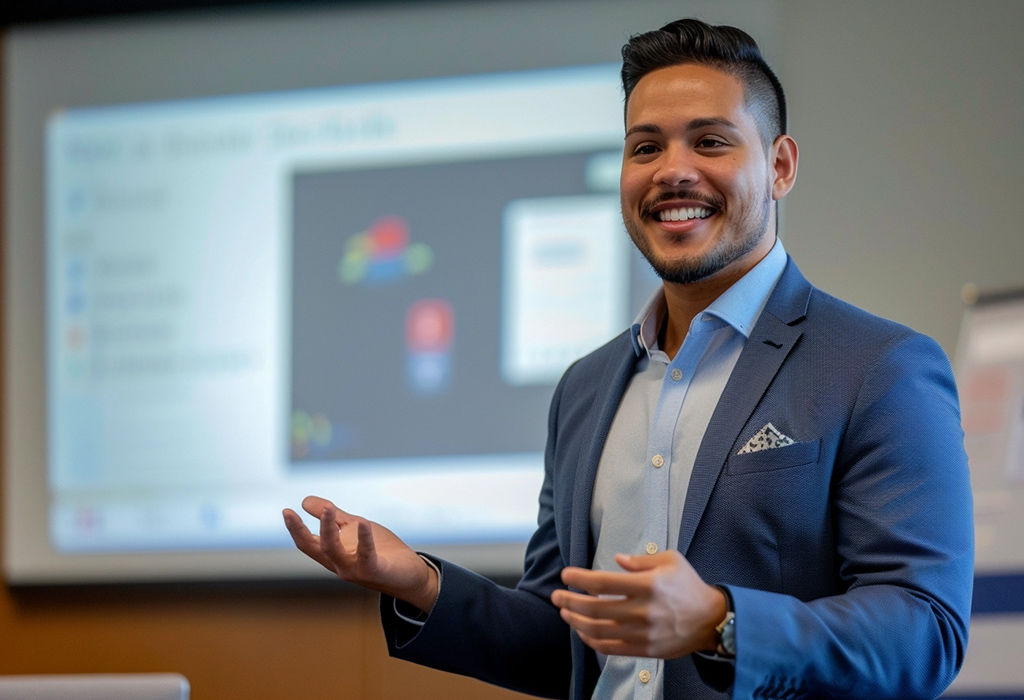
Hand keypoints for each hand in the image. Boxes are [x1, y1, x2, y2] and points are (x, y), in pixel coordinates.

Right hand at [282, 495, 438, 611]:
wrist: (409, 574)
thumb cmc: (381, 551)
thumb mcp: (353, 529)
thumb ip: (333, 516)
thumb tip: (304, 501)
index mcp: (334, 554)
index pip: (308, 542)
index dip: (294, 528)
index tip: (285, 510)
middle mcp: (340, 564)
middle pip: (314, 548)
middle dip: (300, 531)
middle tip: (289, 512)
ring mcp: (355, 570)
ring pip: (334, 551)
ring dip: (328, 529)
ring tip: (328, 508)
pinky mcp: (374, 571)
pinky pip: (366, 555)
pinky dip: (363, 539)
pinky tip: (362, 523)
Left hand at [550, 550, 726, 658]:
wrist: (711, 619)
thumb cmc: (689, 585)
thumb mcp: (670, 560)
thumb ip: (641, 560)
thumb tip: (617, 559)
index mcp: (647, 585)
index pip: (603, 582)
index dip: (579, 579)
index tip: (566, 575)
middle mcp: (642, 610)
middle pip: (594, 608)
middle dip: (569, 602)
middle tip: (556, 596)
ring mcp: (642, 633)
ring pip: (598, 631)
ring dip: (576, 622)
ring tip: (565, 613)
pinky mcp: (644, 649)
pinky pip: (610, 648)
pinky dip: (591, 641)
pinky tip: (583, 632)